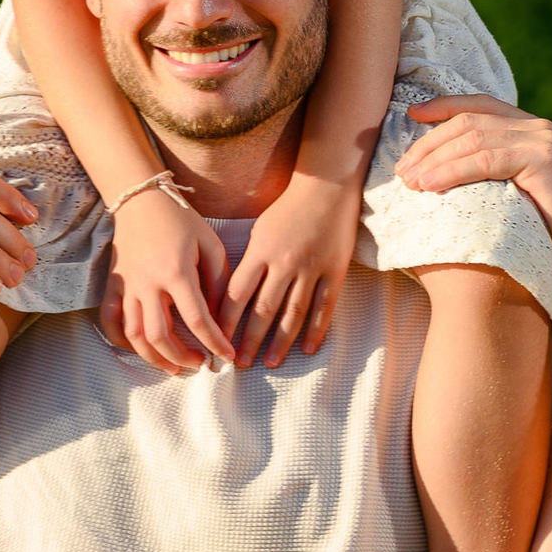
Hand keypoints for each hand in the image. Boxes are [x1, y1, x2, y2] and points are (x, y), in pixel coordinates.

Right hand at [100, 190, 234, 375]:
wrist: (141, 200)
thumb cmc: (181, 220)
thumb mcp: (210, 245)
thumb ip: (219, 282)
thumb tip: (223, 318)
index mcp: (176, 272)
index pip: (197, 320)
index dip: (215, 343)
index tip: (226, 357)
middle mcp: (148, 284)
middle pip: (161, 336)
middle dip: (183, 358)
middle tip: (200, 363)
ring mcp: (127, 286)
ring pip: (134, 336)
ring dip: (154, 358)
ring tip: (174, 367)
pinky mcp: (113, 285)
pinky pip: (111, 321)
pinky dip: (122, 342)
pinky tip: (141, 350)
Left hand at [218, 177, 358, 368]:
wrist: (326, 187)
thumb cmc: (287, 209)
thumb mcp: (259, 231)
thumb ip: (250, 262)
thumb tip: (234, 296)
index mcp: (260, 251)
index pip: (237, 294)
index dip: (225, 322)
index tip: (217, 342)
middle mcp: (283, 263)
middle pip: (263, 310)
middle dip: (249, 340)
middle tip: (240, 364)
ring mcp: (311, 268)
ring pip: (293, 313)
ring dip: (280, 342)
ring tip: (270, 363)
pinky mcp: (334, 271)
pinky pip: (324, 307)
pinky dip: (316, 330)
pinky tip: (307, 349)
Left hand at [395, 95, 551, 278]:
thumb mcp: (526, 194)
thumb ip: (501, 176)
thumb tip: (456, 179)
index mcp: (534, 130)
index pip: (479, 105)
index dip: (442, 107)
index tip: (411, 115)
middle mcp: (538, 128)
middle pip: (468, 121)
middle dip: (429, 142)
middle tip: (402, 168)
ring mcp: (542, 141)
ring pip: (472, 137)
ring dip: (434, 159)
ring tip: (408, 180)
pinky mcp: (542, 160)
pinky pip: (484, 160)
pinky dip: (451, 171)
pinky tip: (430, 185)